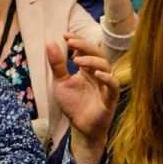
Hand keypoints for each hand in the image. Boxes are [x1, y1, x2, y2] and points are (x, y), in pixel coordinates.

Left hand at [50, 34, 118, 161]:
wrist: (80, 127)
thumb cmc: (73, 104)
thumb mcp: (60, 82)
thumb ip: (57, 64)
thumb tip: (49, 42)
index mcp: (87, 69)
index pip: (86, 50)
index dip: (78, 41)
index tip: (65, 36)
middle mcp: (98, 74)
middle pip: (97, 54)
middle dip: (84, 46)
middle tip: (71, 42)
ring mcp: (106, 85)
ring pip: (105, 67)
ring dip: (92, 61)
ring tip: (76, 60)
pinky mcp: (111, 98)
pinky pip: (113, 85)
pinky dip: (107, 78)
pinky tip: (96, 74)